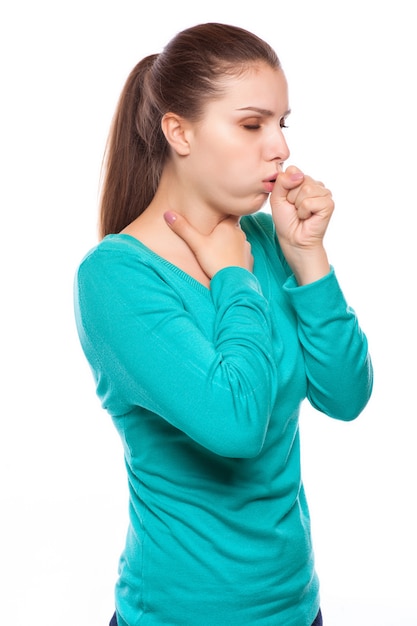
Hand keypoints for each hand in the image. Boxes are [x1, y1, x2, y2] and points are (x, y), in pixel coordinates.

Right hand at [163, 212, 252, 278]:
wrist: (233, 282)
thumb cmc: (215, 261)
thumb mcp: (196, 244)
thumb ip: (183, 229)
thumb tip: (167, 213)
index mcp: (229, 226)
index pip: (229, 212)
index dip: (223, 212)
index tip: (217, 213)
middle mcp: (240, 234)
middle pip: (232, 226)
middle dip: (223, 229)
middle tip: (213, 233)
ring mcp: (246, 247)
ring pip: (237, 240)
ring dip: (230, 243)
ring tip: (219, 248)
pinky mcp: (249, 259)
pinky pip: (242, 253)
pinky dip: (236, 255)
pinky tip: (228, 260)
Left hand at [270, 165, 333, 283]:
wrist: (293, 240)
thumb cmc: (286, 220)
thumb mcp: (277, 198)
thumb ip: (282, 181)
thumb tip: (297, 174)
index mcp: (304, 181)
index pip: (293, 170)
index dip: (285, 188)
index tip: (287, 201)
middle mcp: (316, 185)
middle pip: (299, 179)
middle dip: (291, 197)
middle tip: (295, 210)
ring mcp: (324, 194)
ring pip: (305, 189)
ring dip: (298, 205)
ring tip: (301, 214)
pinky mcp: (328, 204)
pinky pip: (310, 201)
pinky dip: (304, 212)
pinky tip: (307, 218)